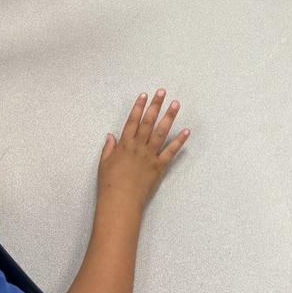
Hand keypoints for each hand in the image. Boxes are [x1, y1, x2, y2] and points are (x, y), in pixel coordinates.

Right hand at [97, 90, 189, 206]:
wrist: (120, 201)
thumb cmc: (109, 184)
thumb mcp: (104, 164)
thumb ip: (108, 148)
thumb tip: (110, 135)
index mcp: (124, 145)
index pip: (132, 120)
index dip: (138, 106)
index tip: (144, 95)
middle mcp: (138, 146)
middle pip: (148, 121)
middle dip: (155, 105)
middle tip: (162, 92)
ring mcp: (150, 155)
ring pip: (161, 132)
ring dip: (169, 116)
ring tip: (175, 104)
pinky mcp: (159, 166)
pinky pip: (171, 151)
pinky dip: (179, 141)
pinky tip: (186, 131)